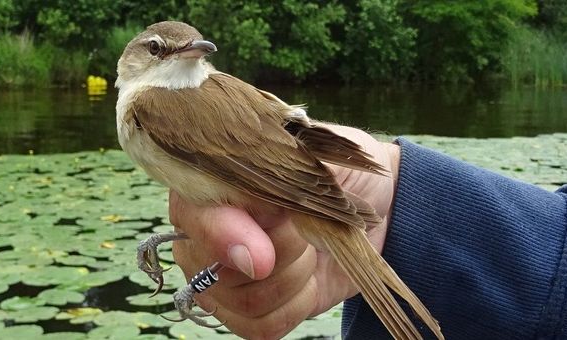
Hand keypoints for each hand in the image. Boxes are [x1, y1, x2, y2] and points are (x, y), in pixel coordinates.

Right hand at [169, 124, 399, 338]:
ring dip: (295, 276)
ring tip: (311, 248)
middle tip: (307, 227)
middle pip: (220, 270)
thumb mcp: (317, 161)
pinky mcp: (247, 312)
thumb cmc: (336, 173)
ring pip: (247, 301)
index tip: (276, 224)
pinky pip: (262, 327)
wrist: (372, 206)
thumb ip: (280, 189)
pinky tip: (309, 279)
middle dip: (281, 250)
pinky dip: (298, 304)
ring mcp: (219, 278)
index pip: (194, 216)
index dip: (228, 231)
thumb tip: (253, 253)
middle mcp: (200, 234)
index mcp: (206, 184)